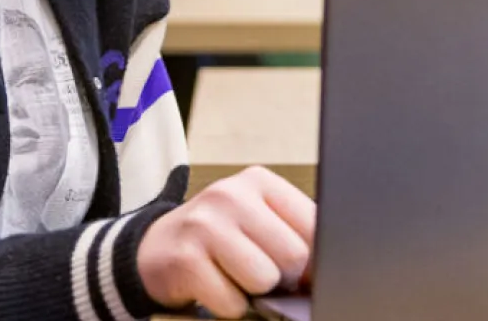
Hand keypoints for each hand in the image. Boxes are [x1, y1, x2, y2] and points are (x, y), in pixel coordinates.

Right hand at [135, 167, 315, 316]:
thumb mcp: (258, 219)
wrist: (157, 248)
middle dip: (285, 276)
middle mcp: (231, 196)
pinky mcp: (186, 259)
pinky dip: (228, 305)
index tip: (303, 269)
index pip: (314, 225)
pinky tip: (214, 285)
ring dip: (254, 291)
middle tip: (262, 273)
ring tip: (235, 276)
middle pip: (294, 255)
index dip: (316, 258)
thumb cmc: (219, 236)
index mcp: (259, 181)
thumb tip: (329, 268)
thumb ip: (294, 233)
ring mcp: (205, 225)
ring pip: (264, 278)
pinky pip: (232, 302)